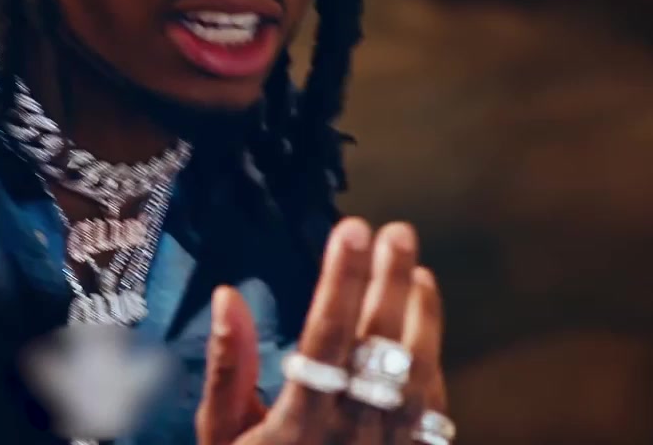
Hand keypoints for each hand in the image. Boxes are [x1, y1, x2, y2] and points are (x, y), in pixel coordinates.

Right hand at [196, 218, 449, 444]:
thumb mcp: (220, 439)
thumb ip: (228, 371)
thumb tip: (229, 296)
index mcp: (298, 425)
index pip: (328, 335)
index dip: (342, 278)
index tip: (351, 228)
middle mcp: (350, 435)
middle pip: (382, 344)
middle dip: (390, 281)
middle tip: (398, 231)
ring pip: (419, 372)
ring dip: (421, 316)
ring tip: (418, 270)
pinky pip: (433, 409)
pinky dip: (432, 359)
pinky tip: (424, 328)